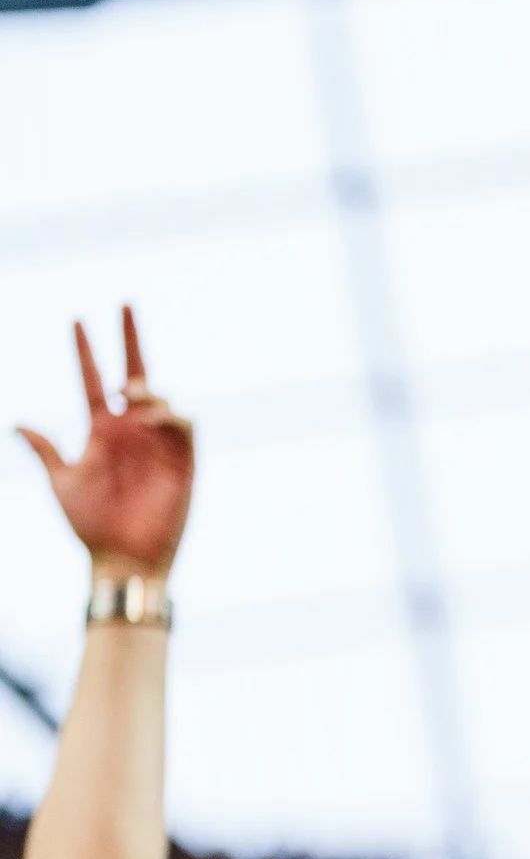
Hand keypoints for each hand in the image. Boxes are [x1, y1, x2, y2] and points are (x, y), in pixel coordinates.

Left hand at [19, 308, 193, 579]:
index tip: (76, 320)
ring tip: (130, 397)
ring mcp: (158, 442)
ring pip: (159, 396)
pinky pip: (183, 424)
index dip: (85, 351)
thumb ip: (45, 451)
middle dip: (130, 338)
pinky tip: (148, 419)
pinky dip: (168, 414)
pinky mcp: (184, 459)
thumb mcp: (62, 482)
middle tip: (124, 303)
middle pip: (134, 373)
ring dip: (146, 389)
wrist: (123, 555)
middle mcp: (131, 429)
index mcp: (101, 431)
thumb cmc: (91, 523)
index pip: (92, 381)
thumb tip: (17, 422)